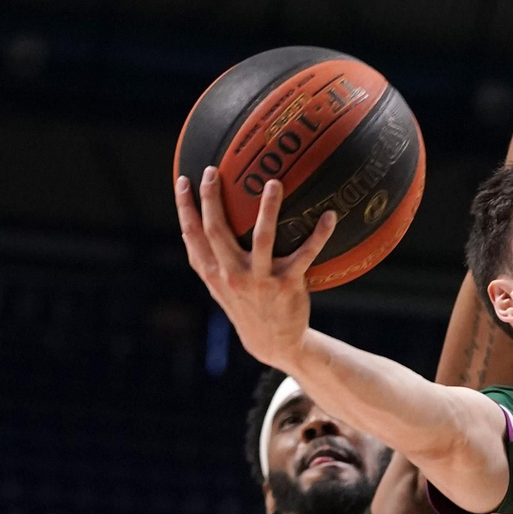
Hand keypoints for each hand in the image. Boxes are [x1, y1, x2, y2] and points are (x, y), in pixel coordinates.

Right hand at [175, 169, 330, 371]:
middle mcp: (232, 275)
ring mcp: (260, 280)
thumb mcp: (220, 287)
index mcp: (214, 273)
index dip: (185, 207)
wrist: (274, 342)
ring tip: (274, 182)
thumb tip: (196, 223)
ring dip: (268, 209)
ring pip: (262, 238)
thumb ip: (209, 259)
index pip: (192, 235)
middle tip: (214, 171)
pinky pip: (305, 254)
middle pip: (217, 231)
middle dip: (212, 199)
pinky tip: (329, 215)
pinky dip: (319, 235)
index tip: (183, 179)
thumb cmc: (246, 306)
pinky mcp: (288, 285)